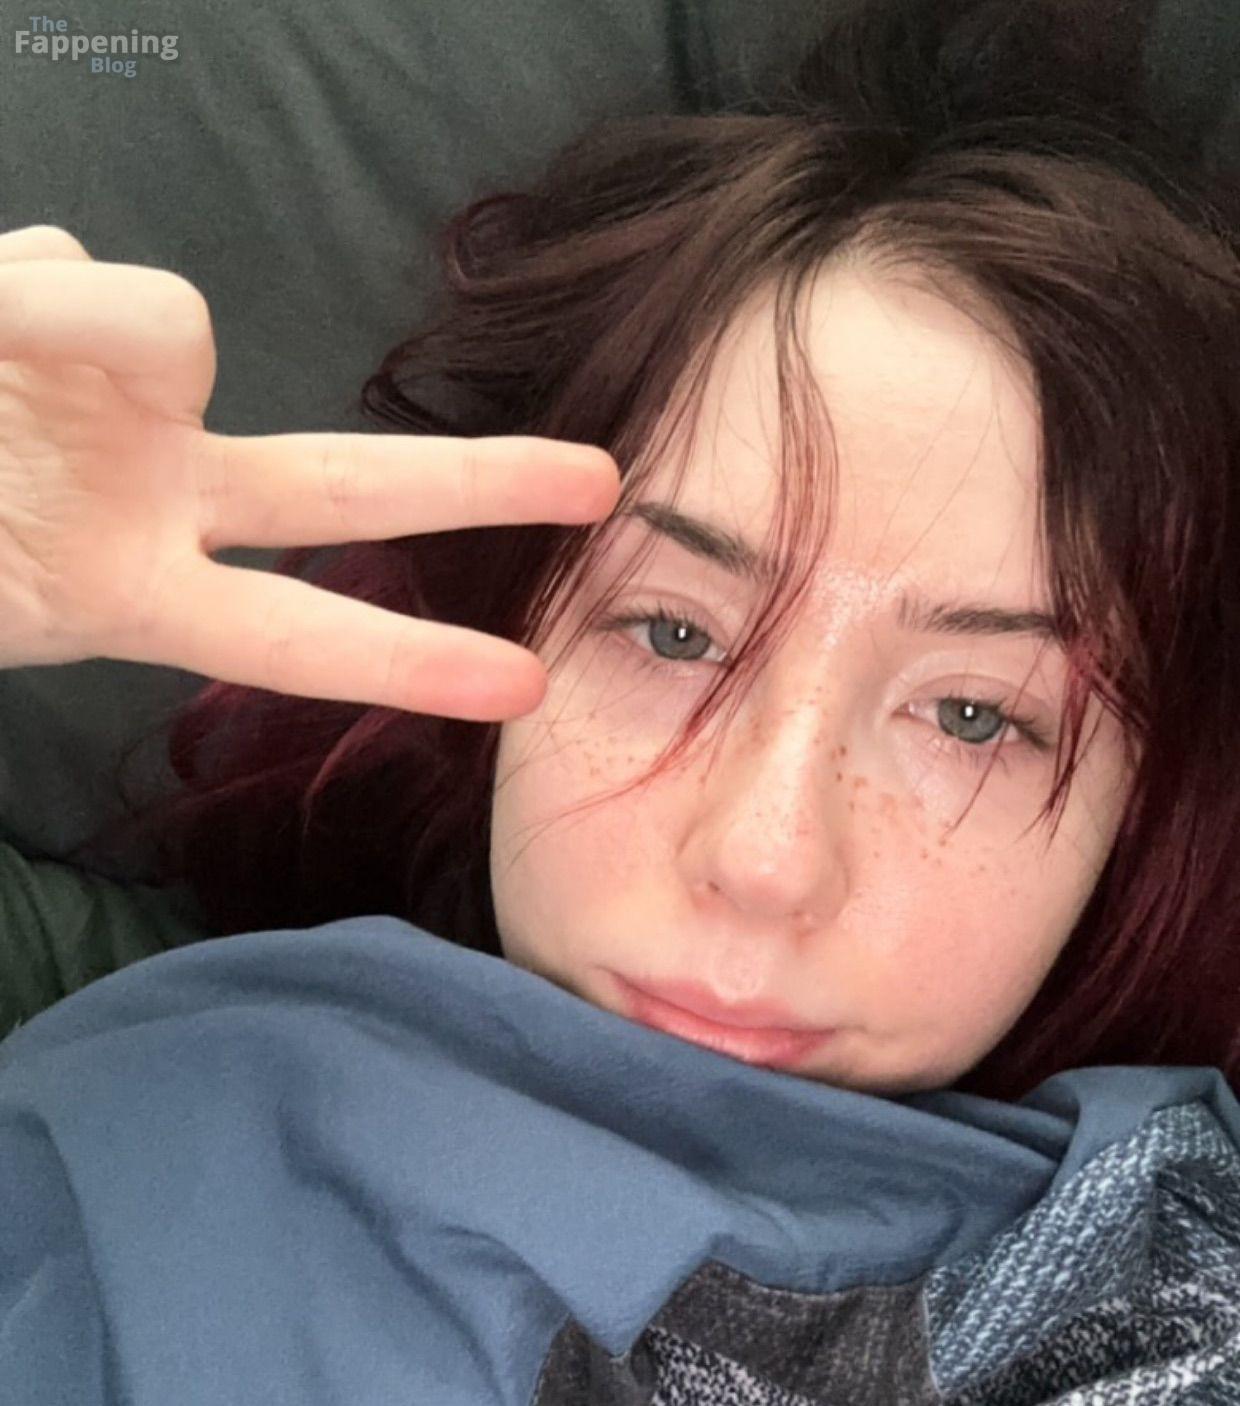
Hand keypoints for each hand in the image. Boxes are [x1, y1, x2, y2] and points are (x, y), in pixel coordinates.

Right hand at [0, 225, 618, 719]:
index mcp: (129, 592)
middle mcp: (151, 492)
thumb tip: (122, 311)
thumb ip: (60, 453)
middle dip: (474, 483)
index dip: (404, 663)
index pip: (296, 634)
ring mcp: (113, 402)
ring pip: (159, 318)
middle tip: (606, 485)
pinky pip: (61, 262)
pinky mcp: (52, 302)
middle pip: (345, 485)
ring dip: (68, 328)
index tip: (524, 688)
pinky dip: (15, 290)